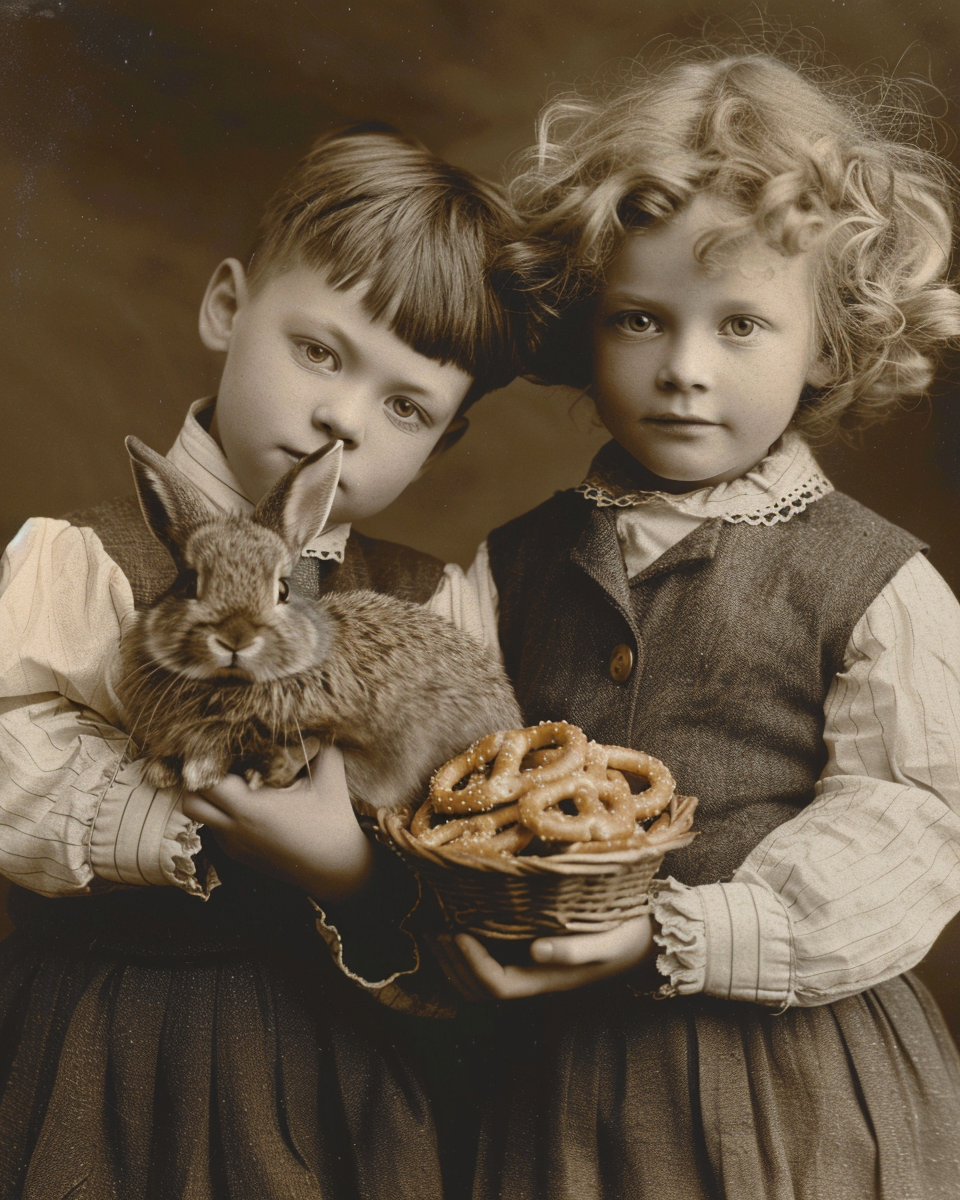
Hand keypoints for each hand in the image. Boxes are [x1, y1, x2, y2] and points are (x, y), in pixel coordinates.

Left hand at [182, 747, 372, 900]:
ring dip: (208, 798)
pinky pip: (216, 828)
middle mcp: (236, 828)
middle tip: (219, 762)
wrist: (336, 870)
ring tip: (231, 780)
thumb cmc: (333, 822)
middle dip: (198, 779)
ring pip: (200, 816)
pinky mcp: (239, 854)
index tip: (220, 745)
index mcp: (251, 808)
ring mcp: (235, 844)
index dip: (207, 761)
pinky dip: (221, 812)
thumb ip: (320, 745)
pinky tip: (246, 801)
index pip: (205, 782)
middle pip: (190, 800)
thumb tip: (312, 718)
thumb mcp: (330, 778)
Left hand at [449, 915, 658, 999]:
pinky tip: (458, 922)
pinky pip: (489, 961)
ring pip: (479, 980)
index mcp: (547, 979)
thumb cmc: (630, 936)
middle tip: (432, 929)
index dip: (470, 963)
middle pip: (479, 989)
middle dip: (452, 964)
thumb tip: (536, 950)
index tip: (456, 930)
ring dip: (453, 959)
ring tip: (436, 927)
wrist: (649, 939)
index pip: (496, 984)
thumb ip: (576, 949)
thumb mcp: (610, 941)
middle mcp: (533, 978)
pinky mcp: (530, 954)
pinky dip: (466, 950)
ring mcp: (530, 968)